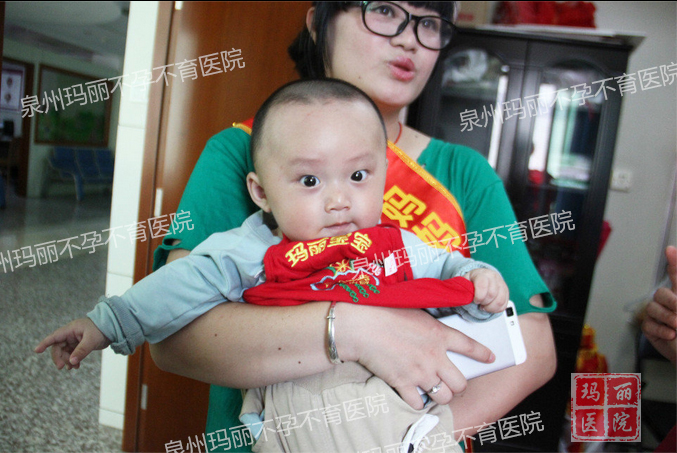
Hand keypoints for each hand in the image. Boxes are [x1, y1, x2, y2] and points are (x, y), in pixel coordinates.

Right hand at [34, 318, 111, 368]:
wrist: (113, 328)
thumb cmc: (101, 329)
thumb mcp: (91, 340)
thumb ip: (81, 350)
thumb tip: (71, 361)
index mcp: (71, 329)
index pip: (54, 337)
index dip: (45, 343)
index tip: (36, 351)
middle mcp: (70, 334)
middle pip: (58, 347)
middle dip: (59, 358)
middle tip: (62, 367)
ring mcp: (74, 339)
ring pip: (65, 352)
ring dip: (67, 360)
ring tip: (73, 368)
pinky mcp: (79, 344)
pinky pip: (72, 354)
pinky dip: (73, 360)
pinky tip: (76, 366)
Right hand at [338, 304, 495, 409]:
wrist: (362, 327)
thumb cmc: (385, 313)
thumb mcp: (416, 313)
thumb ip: (431, 327)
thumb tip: (438, 334)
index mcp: (439, 334)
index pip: (470, 347)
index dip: (483, 354)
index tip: (490, 358)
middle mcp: (434, 356)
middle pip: (460, 382)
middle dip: (458, 385)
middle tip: (451, 382)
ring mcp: (420, 372)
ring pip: (444, 396)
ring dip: (441, 396)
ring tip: (434, 390)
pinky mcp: (403, 384)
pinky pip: (419, 403)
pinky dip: (418, 402)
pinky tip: (414, 396)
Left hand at [464, 268, 508, 312]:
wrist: (483, 276)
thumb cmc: (473, 280)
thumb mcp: (465, 281)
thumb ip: (462, 288)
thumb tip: (459, 296)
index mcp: (482, 274)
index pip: (483, 285)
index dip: (479, 296)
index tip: (475, 300)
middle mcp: (494, 278)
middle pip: (492, 294)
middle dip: (484, 302)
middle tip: (479, 303)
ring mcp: (501, 285)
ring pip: (500, 301)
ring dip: (490, 307)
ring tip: (484, 306)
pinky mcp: (506, 292)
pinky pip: (504, 305)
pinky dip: (496, 309)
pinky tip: (490, 307)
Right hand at [642, 246, 676, 363]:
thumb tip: (675, 263)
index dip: (674, 262)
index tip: (671, 250)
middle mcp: (673, 304)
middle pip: (661, 292)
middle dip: (670, 302)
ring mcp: (661, 317)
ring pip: (652, 307)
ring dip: (666, 318)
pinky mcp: (652, 329)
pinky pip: (648, 323)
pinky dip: (659, 329)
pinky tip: (670, 334)